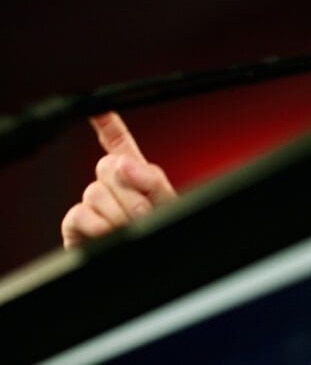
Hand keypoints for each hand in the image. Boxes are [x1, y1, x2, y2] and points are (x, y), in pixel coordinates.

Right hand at [60, 112, 176, 247]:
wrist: (158, 267)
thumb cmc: (165, 234)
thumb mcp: (167, 202)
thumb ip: (151, 179)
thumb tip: (122, 164)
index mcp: (136, 175)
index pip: (118, 143)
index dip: (107, 124)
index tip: (98, 107)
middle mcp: (111, 186)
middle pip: (108, 165)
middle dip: (131, 189)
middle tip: (145, 213)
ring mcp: (92, 206)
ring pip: (95, 191)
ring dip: (119, 212)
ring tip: (133, 228)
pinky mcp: (77, 227)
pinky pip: (79, 214)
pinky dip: (98, 223)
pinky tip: (110, 233)